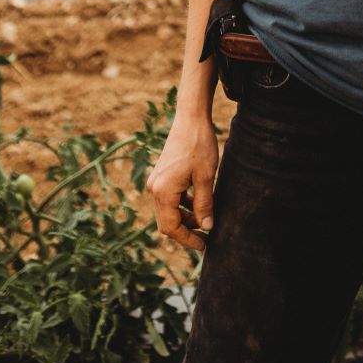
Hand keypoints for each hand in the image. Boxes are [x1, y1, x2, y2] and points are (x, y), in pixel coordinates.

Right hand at [146, 117, 219, 251]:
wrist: (190, 118)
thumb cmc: (199, 145)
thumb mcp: (205, 177)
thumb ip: (205, 204)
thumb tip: (207, 227)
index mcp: (163, 192)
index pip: (172, 228)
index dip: (187, 239)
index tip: (204, 245)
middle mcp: (155, 188)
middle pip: (167, 222)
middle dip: (186, 232)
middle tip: (206, 237)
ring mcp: (156, 181)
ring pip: (168, 211)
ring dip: (185, 218)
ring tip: (205, 221)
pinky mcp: (161, 175)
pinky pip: (169, 198)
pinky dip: (182, 205)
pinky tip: (198, 203)